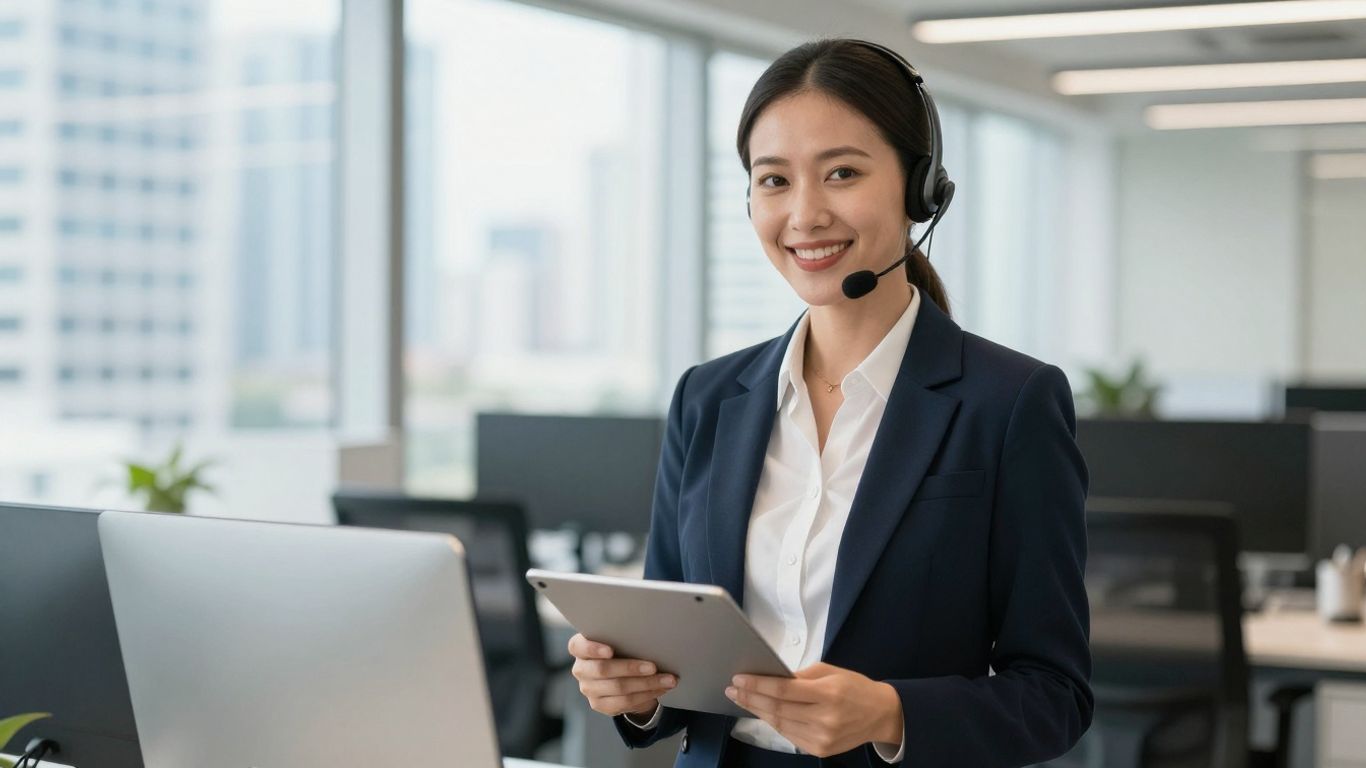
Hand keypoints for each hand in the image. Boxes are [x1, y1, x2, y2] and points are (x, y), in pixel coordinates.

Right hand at [567, 633, 677, 717]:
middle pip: (603, 670)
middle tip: (654, 667)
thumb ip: (624, 636)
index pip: (577, 646)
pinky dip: (647, 695)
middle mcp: (580, 669)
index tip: (610, 651)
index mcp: (580, 648)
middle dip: (631, 668)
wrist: (620, 674)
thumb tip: (650, 635)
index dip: (592, 649)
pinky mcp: (599, 705)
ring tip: (668, 679)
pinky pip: (625, 702)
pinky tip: (661, 689)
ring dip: (647, 684)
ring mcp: (588, 689)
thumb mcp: (619, 639)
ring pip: (618, 688)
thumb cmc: (621, 648)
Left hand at [725, 662, 902, 757]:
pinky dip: (774, 723)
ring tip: (742, 700)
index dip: (758, 685)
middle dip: (751, 698)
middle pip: (777, 709)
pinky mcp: (820, 750)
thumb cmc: (855, 687)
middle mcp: (825, 719)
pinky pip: (789, 735)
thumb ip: (801, 676)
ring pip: (780, 725)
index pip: (784, 690)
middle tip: (732, 690)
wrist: (881, 715)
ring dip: (757, 712)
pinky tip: (763, 713)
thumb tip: (771, 677)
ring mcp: (822, 738)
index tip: (739, 679)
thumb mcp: (831, 672)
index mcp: (829, 693)